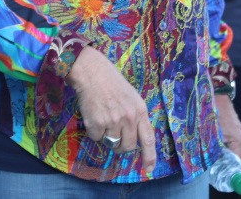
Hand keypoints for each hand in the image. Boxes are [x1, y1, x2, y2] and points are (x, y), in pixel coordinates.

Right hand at [66, 46, 155, 175]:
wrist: (90, 71)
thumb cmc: (111, 82)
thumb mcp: (131, 96)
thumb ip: (134, 116)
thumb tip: (133, 138)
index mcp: (140, 110)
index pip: (148, 139)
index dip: (150, 157)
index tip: (149, 170)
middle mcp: (129, 117)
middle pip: (128, 147)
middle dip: (121, 146)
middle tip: (115, 136)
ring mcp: (113, 121)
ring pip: (112, 144)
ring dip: (106, 136)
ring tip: (103, 118)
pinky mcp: (97, 123)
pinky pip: (96, 138)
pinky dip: (94, 130)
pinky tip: (93, 114)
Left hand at [215, 94, 240, 170]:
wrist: (217, 94)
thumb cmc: (212, 112)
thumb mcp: (210, 132)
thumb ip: (211, 148)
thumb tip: (209, 162)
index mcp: (238, 140)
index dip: (238, 172)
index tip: (230, 176)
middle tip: (230, 172)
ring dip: (240, 162)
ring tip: (227, 164)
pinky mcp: (240, 133)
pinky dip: (238, 154)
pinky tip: (226, 153)